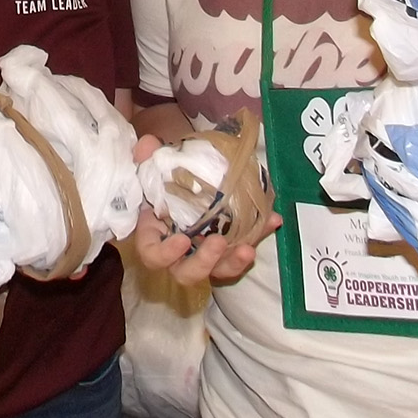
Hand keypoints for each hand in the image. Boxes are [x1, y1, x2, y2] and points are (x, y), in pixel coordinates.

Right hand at [127, 133, 277, 286]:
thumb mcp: (151, 169)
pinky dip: (258, 235)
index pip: (153, 255)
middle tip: (218, 242)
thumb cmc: (162, 183)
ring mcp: (205, 254)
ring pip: (217, 271)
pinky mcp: (228, 249)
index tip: (182, 240)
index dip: (165, 254)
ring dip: (234, 262)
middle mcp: (179, 253)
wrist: (184, 183)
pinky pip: (242, 249)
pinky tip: (272, 221)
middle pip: (187, 273)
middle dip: (204, 262)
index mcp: (156, 237)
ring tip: (248, 248)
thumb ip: (145, 158)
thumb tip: (149, 144)